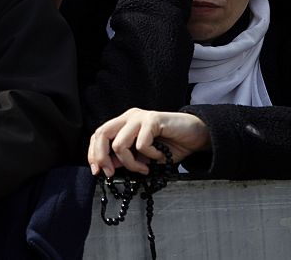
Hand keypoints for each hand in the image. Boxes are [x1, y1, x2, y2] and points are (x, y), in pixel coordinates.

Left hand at [88, 108, 210, 176]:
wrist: (197, 136)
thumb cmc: (171, 146)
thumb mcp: (143, 157)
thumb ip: (126, 158)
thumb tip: (108, 167)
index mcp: (123, 123)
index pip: (98, 135)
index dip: (94, 153)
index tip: (98, 171)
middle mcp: (129, 117)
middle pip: (101, 134)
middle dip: (101, 156)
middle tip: (111, 173)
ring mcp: (140, 117)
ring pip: (120, 143)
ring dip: (131, 163)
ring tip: (144, 168)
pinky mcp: (153, 119)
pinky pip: (141, 144)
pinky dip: (149, 155)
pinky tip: (160, 155)